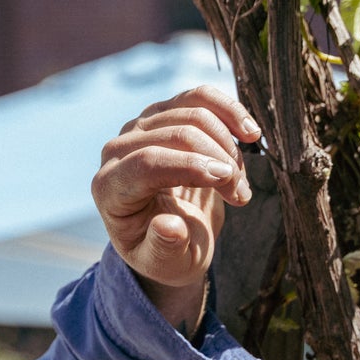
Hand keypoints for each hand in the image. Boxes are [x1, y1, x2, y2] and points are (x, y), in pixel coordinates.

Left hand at [91, 85, 259, 331]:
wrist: (174, 232)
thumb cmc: (167, 251)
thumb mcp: (165, 263)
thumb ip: (164, 249)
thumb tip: (168, 228)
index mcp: (109, 189)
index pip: (147, 164)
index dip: (190, 167)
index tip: (227, 180)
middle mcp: (117, 150)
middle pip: (175, 135)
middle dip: (218, 163)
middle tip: (241, 196)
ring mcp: (141, 126)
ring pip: (193, 111)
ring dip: (228, 146)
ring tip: (241, 182)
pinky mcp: (165, 111)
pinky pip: (201, 96)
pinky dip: (230, 111)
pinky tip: (250, 134)